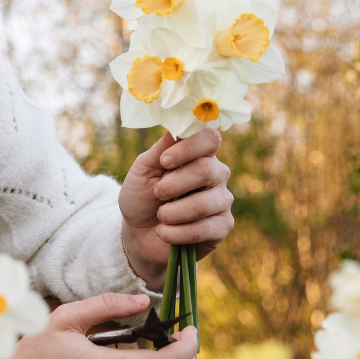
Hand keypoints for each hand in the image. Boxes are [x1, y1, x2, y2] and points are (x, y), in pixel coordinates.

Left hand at [118, 128, 233, 290]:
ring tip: (160, 216)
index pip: (210, 139)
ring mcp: (222, 201)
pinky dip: (175, 232)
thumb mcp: (143, 170)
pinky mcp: (222, 227)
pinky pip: (204, 229)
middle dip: (173, 185)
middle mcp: (217, 174)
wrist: (138, 233)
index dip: (188, 148)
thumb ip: (160, 148)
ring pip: (204, 203)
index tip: (164, 161)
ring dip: (172, 212)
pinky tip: (164, 232)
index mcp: (199, 155)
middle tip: (157, 193)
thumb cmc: (142, 196)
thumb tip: (177, 125)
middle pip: (207, 170)